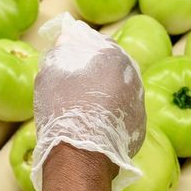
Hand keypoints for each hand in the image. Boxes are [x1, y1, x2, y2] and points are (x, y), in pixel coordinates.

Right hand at [30, 12, 146, 190]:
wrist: (81, 154)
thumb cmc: (63, 110)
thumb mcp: (51, 72)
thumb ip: (61, 49)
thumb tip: (68, 36)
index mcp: (113, 56)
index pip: (100, 44)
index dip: (85, 51)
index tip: (72, 60)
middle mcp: (133, 75)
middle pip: (113, 68)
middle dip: (98, 73)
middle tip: (78, 86)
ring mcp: (139, 102)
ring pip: (120, 91)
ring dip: (106, 94)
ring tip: (86, 108)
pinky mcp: (139, 126)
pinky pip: (123, 113)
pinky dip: (111, 116)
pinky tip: (96, 125)